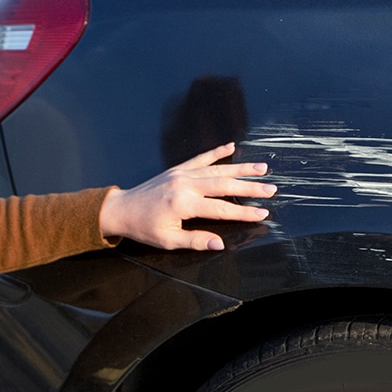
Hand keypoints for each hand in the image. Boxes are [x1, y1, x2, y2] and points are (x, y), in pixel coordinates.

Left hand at [98, 142, 275, 250]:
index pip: (220, 209)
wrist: (121, 209)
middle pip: (224, 185)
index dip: (243, 213)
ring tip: (262, 167)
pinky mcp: (177, 169)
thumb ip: (195, 241)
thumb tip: (219, 244)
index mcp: (183, 204)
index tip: (263, 213)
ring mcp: (181, 174)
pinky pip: (200, 158)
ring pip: (217, 169)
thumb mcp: (168, 240)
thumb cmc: (143, 227)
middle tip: (271, 188)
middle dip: (249, 187)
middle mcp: (185, 185)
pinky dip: (217, 152)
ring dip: (241, 168)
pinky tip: (232, 147)